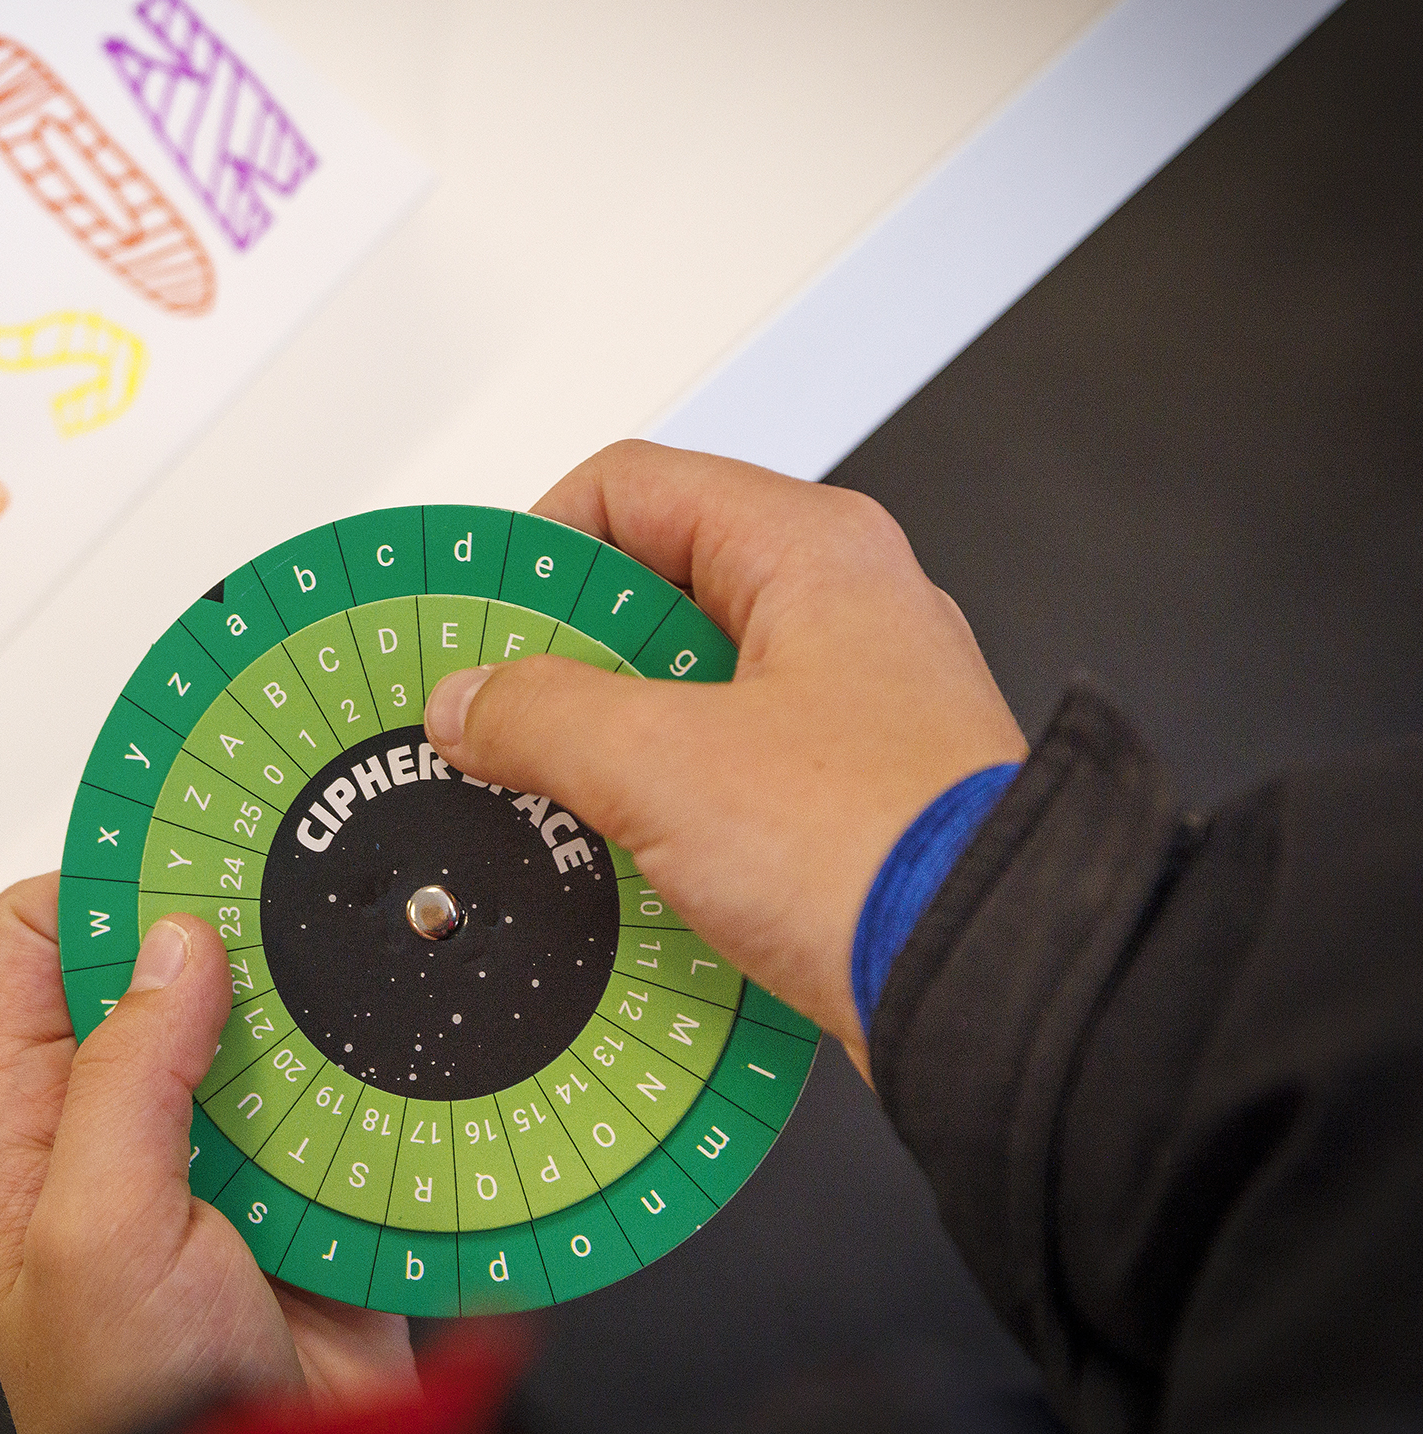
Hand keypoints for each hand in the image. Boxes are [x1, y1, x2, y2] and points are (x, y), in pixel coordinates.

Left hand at [0, 878, 415, 1433]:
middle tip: (280, 877)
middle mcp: (121, 1122)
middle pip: (164, 959)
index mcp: (30, 1121)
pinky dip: (372, 1062)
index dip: (98, 879)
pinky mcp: (310, 1178)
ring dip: (306, 992)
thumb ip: (126, 1076)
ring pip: (266, 1011)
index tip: (171, 840)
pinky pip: (344, 1086)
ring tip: (348, 953)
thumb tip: (172, 945)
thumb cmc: (138, 1411)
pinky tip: (396, 1043)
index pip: (39, 939)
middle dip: (221, 918)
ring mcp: (221, 1146)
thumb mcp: (98, 1231)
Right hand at [422, 441, 1026, 1075]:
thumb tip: (473, 701)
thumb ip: (541, 716)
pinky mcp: (854, 798)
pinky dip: (662, 806)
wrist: (1005, 990)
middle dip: (562, 658)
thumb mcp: (662, 766)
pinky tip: (618, 859)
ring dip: (605, 743)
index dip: (537, 545)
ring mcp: (856, 708)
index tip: (476, 617)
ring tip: (546, 795)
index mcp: (812, 552)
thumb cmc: (890, 853)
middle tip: (494, 714)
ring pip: (687, 690)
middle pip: (655, 593)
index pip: (630, 488)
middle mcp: (846, 612)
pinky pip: (726, 773)